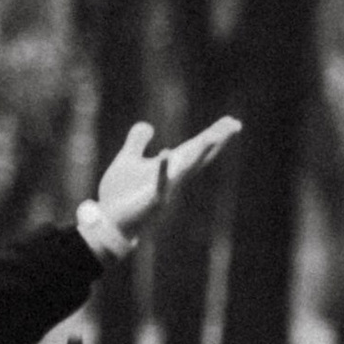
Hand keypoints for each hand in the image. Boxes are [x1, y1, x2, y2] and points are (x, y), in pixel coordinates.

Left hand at [93, 114, 240, 241]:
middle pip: (199, 156)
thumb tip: (148, 126)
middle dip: (217, 140)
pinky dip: (163, 169)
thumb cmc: (121, 195)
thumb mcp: (128, 160)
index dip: (213, 134)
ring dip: (200, 153)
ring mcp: (165, 190)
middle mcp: (173, 179)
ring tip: (213, 136)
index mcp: (170, 168)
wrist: (108, 223)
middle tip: (235, 124)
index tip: (231, 121)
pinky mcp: (151, 201)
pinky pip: (159, 183)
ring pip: (187, 169)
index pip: (195, 148)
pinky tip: (165, 151)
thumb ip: (137, 142)